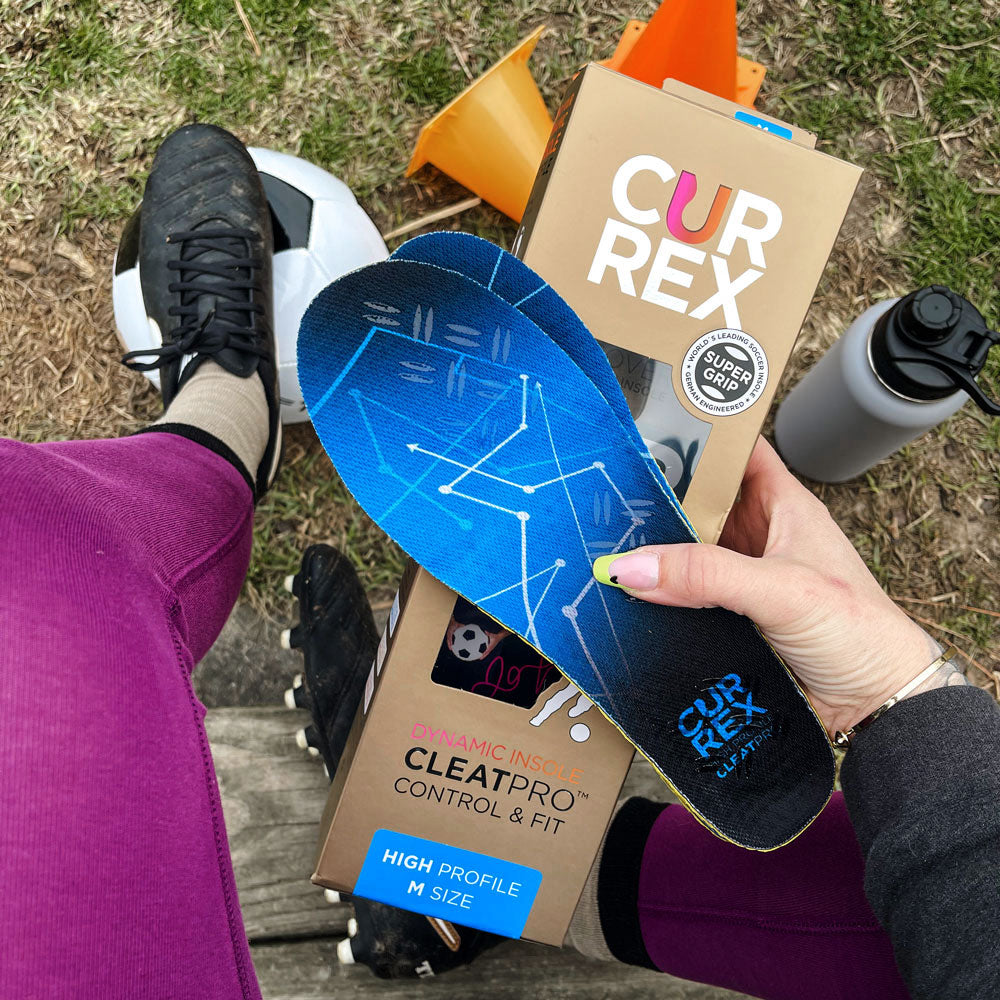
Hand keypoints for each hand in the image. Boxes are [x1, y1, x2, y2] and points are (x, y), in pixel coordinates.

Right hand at [593, 437, 939, 736]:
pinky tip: (628, 592)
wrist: (873, 705)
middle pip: (699, 503)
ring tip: (606, 540)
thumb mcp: (782, 589)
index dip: (701, 436)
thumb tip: (632, 565)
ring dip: (656, 551)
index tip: (651, 429)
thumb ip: (707, 574)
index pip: (738, 452)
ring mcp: (743, 579)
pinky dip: (658, 595)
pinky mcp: (729, 619)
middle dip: (660, 498)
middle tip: (609, 494)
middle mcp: (760, 538)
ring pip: (687, 552)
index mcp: (784, 507)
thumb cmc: (860, 632)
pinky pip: (684, 597)